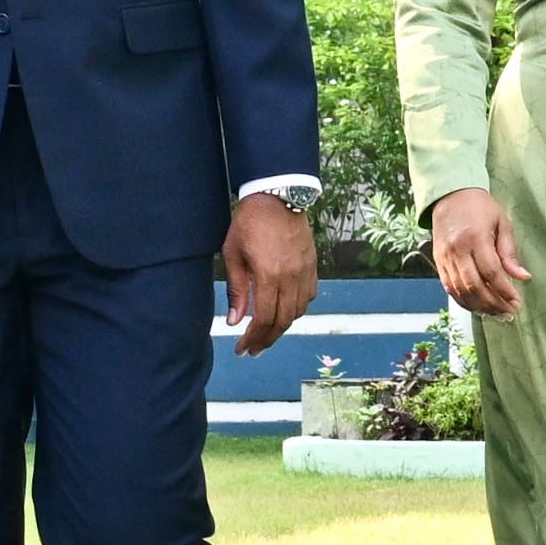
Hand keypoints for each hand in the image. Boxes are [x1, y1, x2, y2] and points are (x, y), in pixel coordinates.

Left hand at [223, 190, 319, 355]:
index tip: (242, 349)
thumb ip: (236, 290)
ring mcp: (305, 272)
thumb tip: (234, 321)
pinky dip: (296, 310)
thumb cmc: (249, 222)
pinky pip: (308, 297)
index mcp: (269, 276)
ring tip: (266, 333)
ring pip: (298, 312)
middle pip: (282, 321)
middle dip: (266, 339)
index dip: (252, 339)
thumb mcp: (233, 253)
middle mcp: (291, 278)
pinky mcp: (312, 266)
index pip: (264, 319)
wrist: (278, 195)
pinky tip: (284, 311)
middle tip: (253, 349)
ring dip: (282, 327)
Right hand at [429, 187, 527, 320]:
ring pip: (461, 291)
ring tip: (496, 314)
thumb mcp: (502, 223)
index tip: (517, 302)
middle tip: (508, 313)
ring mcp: (446, 258)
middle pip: (475, 286)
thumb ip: (510, 252)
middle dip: (494, 304)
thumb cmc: (479, 207)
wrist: (450, 195)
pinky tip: (478, 307)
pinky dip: (464, 301)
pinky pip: (450, 288)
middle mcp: (458, 250)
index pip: (491, 272)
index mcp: (476, 238)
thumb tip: (523, 277)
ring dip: (479, 307)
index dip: (505, 291)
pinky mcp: (439, 262)